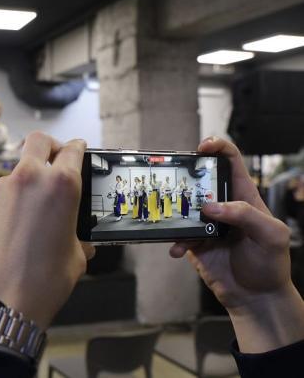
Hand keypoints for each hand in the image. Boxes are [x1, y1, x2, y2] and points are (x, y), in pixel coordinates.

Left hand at [0, 132, 94, 329]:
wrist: (0, 300)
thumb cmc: (43, 281)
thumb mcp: (76, 256)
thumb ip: (78, 235)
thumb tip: (79, 238)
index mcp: (60, 185)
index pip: (72, 150)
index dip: (79, 148)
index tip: (80, 150)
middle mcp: (29, 179)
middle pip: (39, 141)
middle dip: (51, 146)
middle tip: (58, 159)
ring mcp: (2, 189)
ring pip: (19, 169)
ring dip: (30, 178)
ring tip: (40, 206)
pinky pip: (5, 192)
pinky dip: (15, 199)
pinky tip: (21, 224)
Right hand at [170, 137, 303, 352]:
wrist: (256, 298)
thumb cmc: (271, 265)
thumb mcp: (271, 235)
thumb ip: (245, 215)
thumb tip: (211, 207)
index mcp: (244, 196)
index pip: (231, 161)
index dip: (217, 147)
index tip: (203, 147)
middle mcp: (223, 206)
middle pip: (200, 179)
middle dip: (186, 177)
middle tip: (176, 183)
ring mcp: (206, 223)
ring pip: (183, 206)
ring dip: (175, 212)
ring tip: (175, 222)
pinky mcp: (193, 242)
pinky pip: (176, 234)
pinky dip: (173, 240)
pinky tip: (178, 249)